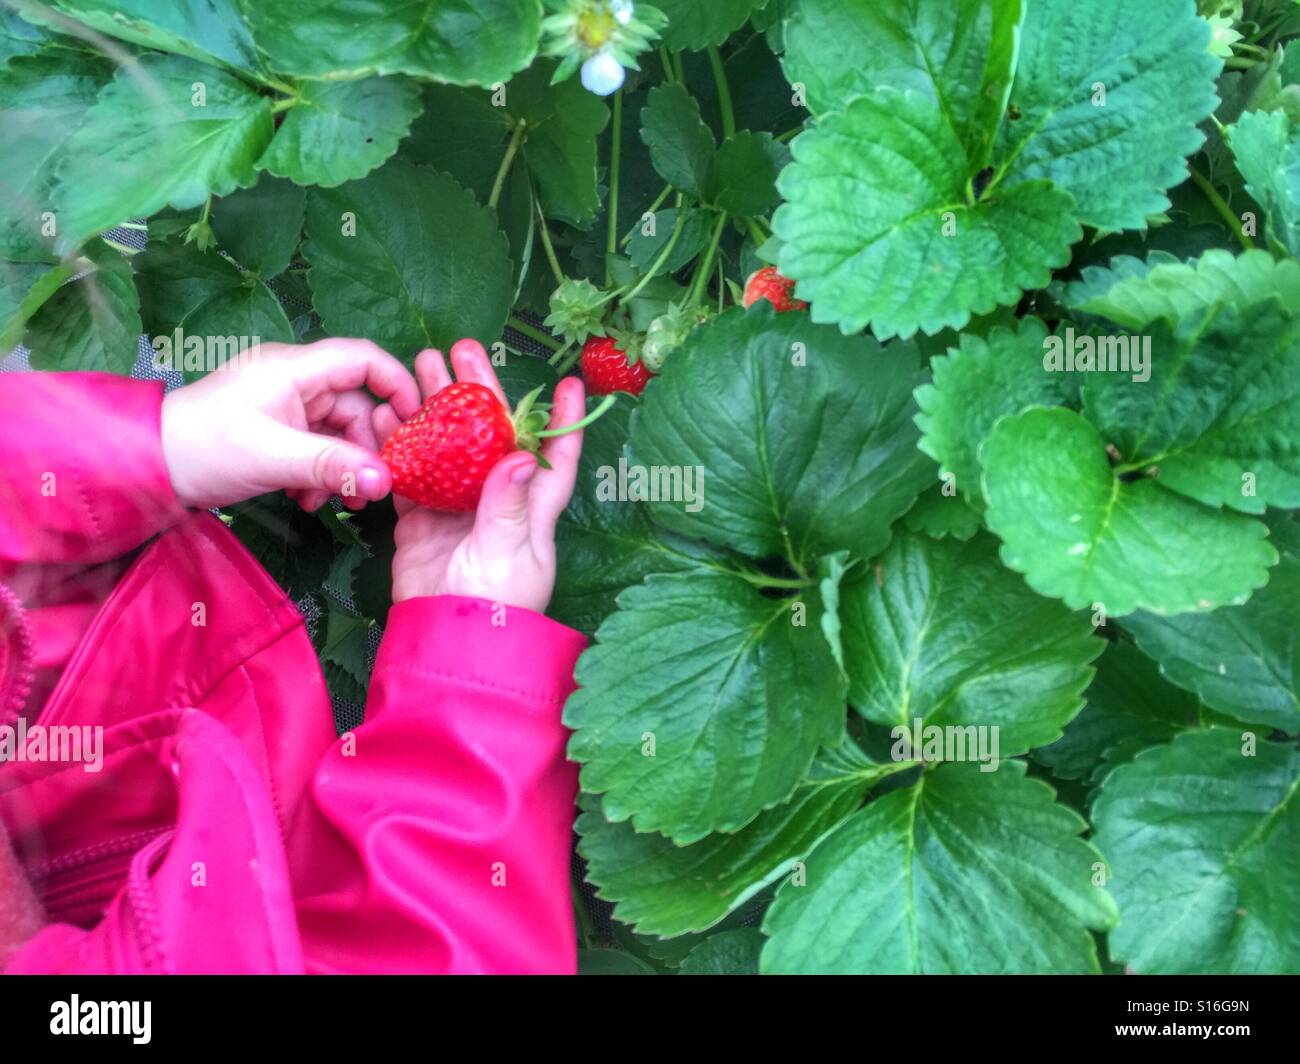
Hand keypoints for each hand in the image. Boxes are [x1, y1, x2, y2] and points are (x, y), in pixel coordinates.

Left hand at [160, 338, 420, 511]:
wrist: (150, 466)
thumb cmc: (206, 448)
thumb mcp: (275, 458)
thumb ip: (333, 467)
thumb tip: (386, 482)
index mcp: (295, 368)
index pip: (363, 359)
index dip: (396, 384)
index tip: (416, 423)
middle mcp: (294, 379)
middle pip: (355, 403)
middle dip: (365, 447)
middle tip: (371, 485)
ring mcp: (285, 404)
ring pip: (337, 431)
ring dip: (341, 467)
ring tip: (331, 500)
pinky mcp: (277, 428)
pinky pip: (316, 445)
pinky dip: (319, 473)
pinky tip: (306, 499)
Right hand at [374, 339, 585, 613]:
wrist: (446, 645)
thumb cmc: (494, 607)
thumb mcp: (507, 554)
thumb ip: (510, 505)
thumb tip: (524, 455)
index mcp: (534, 509)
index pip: (556, 456)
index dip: (564, 420)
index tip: (569, 382)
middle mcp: (499, 503)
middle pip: (492, 435)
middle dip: (479, 391)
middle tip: (461, 349)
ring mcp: (458, 510)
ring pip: (448, 446)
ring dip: (436, 408)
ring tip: (420, 366)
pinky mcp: (424, 522)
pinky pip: (412, 474)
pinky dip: (399, 446)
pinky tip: (386, 415)